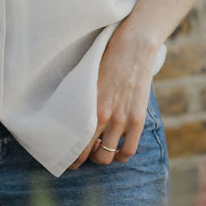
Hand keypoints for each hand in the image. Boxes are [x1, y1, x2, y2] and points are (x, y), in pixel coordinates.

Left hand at [68, 20, 157, 170]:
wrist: (134, 46)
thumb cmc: (107, 59)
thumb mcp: (88, 80)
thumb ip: (82, 101)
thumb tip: (73, 118)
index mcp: (86, 106)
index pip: (74, 141)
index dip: (69, 155)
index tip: (67, 157)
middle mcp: (102, 116)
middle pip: (87, 154)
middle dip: (83, 158)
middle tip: (84, 154)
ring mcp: (121, 119)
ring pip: (106, 157)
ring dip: (101, 158)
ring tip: (100, 151)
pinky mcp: (137, 119)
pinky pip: (128, 151)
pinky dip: (121, 156)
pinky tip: (117, 151)